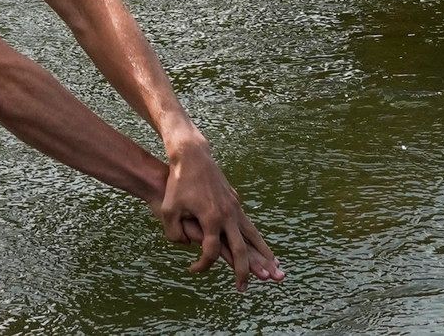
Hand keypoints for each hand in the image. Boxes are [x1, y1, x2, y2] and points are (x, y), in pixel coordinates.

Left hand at [153, 138, 281, 281]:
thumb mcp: (168, 210)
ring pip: (252, 237)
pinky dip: (257, 240)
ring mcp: (234, 208)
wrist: (193, 155)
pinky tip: (261, 248)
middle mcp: (227, 216)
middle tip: (242, 289)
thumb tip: (187, 246)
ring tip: (275, 272)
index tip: (191, 269)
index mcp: (211, 219)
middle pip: (240, 251)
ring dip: (263, 256)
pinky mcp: (235, 202)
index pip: (210, 253)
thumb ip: (174, 233)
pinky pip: (249, 226)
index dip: (201, 265)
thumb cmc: (177, 183)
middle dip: (244, 272)